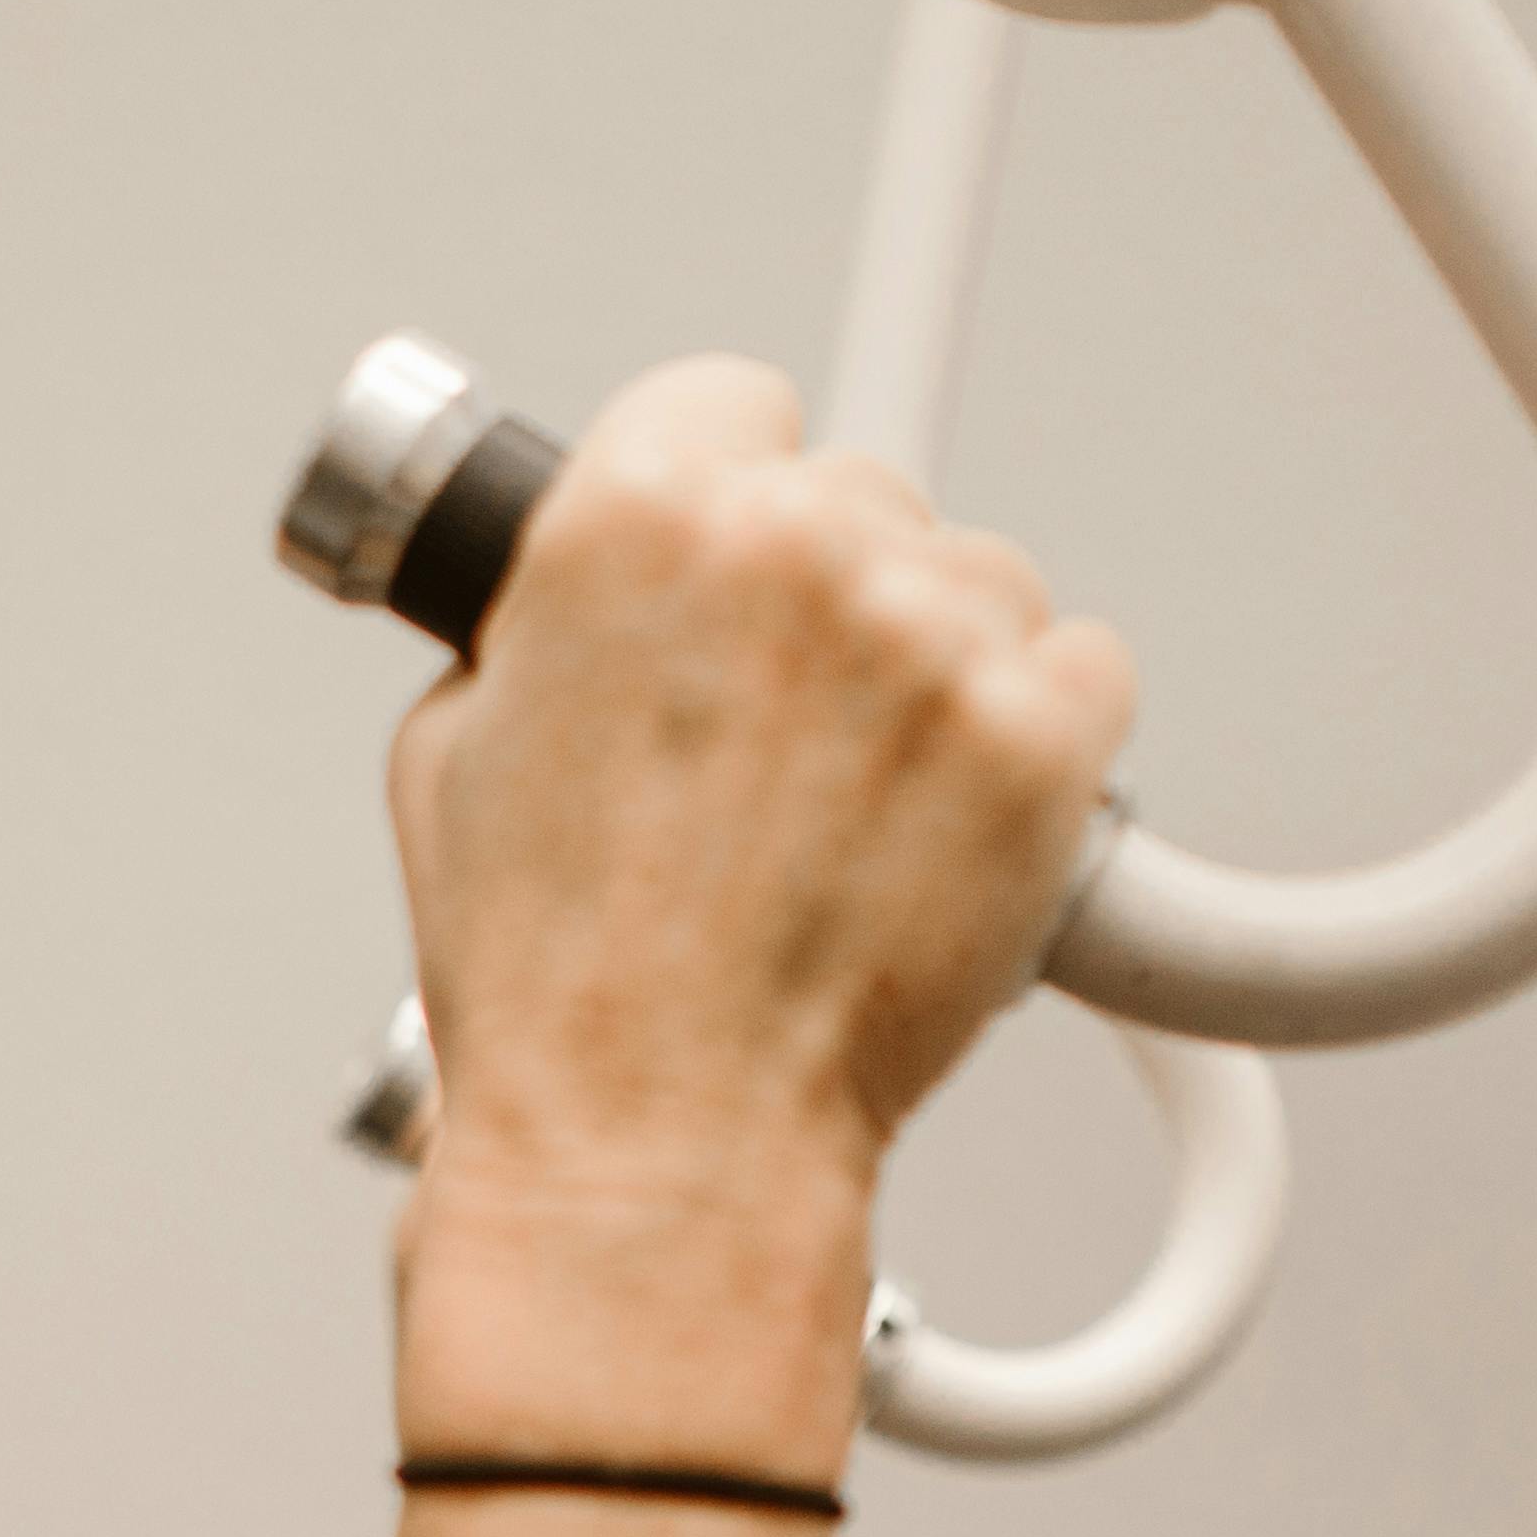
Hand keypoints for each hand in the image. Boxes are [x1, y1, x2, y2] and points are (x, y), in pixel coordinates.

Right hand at [383, 358, 1135, 1202]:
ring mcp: (932, 637)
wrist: (660, 1136)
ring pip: (980, 582)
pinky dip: (1039, 747)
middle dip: (835, 602)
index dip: (733, 493)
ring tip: (860, 812)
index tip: (738, 577)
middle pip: (865, 492)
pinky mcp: (1043, 735)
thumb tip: (597, 596)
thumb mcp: (454, 751)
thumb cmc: (558, 981)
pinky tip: (949, 832)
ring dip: (941, 672)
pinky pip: (1082, 675)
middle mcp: (794, 546)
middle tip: (785, 742)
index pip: (737, 399)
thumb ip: (543, 621)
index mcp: (637, 515)